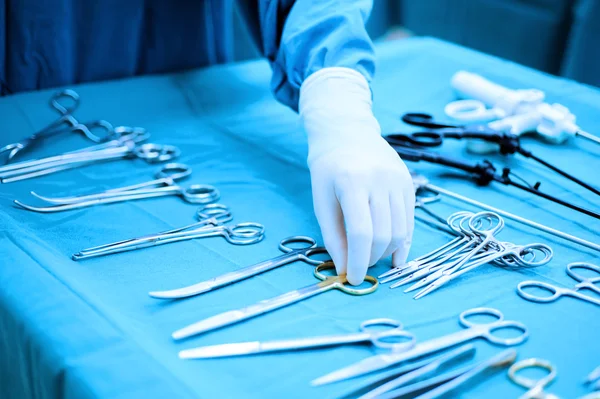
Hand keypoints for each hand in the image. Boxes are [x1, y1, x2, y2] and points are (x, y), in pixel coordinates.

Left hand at [300, 67, 414, 284]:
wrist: (347, 132)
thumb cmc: (328, 167)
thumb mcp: (321, 200)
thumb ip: (333, 236)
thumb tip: (345, 269)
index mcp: (353, 182)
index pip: (362, 233)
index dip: (358, 261)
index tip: (353, 279)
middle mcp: (380, 180)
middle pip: (383, 234)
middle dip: (371, 259)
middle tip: (359, 267)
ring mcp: (399, 180)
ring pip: (401, 230)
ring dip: (386, 252)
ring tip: (372, 259)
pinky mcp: (409, 184)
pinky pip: (410, 220)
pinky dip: (402, 241)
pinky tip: (394, 255)